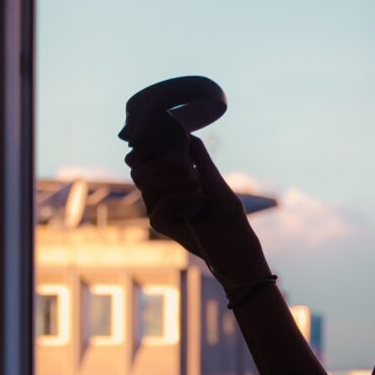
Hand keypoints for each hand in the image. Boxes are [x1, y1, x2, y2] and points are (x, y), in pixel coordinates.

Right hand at [122, 135, 267, 285]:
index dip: (152, 150)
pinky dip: (182, 197)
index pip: (146, 161)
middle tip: (190, 169)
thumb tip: (185, 131)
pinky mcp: (161, 225)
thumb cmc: (227, 213)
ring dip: (174, 178)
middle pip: (139, 170)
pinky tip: (199, 202)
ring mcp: (158, 211)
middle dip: (163, 163)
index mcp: (168, 184)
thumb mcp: (212, 177)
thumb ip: (197, 156)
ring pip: (147, 183)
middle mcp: (159, 197)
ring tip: (198, 185)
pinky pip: (161, 202)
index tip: (172, 144)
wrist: (235, 243)